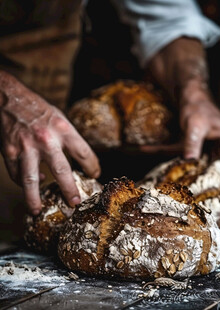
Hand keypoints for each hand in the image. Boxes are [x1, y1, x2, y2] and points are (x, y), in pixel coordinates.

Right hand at [0, 71, 100, 214]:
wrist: (10, 99)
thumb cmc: (40, 110)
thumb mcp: (61, 119)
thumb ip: (69, 140)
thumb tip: (77, 163)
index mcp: (63, 129)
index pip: (83, 152)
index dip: (92, 166)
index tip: (94, 175)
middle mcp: (46, 139)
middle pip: (62, 170)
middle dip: (69, 189)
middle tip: (74, 202)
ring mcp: (26, 147)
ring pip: (31, 179)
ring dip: (34, 197)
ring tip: (37, 210)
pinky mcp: (10, 151)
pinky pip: (17, 173)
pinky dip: (23, 182)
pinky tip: (29, 185)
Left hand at [145, 37, 219, 177]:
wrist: (187, 96)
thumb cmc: (197, 106)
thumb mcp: (195, 125)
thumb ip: (192, 142)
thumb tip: (189, 161)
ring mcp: (212, 146)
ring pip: (212, 165)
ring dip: (207, 177)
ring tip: (202, 192)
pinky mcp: (201, 147)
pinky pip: (194, 157)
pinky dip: (184, 161)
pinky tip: (165, 162)